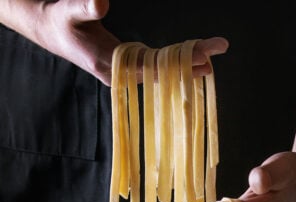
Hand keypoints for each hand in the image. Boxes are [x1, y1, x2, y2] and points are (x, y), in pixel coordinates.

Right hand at [0, 1, 227, 85]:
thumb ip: (84, 7)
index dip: (178, 63)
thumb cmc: (61, 22)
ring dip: (184, 66)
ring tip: (210, 60)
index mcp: (109, 65)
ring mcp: (124, 74)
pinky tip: (188, 63)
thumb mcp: (68, 11)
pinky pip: (153, 69)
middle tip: (217, 51)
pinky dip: (172, 65)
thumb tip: (101, 2)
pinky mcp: (126, 68)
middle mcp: (120, 75)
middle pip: (161, 72)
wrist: (53, 32)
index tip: (203, 56)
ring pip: (159, 73)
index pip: (152, 67)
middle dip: (189, 63)